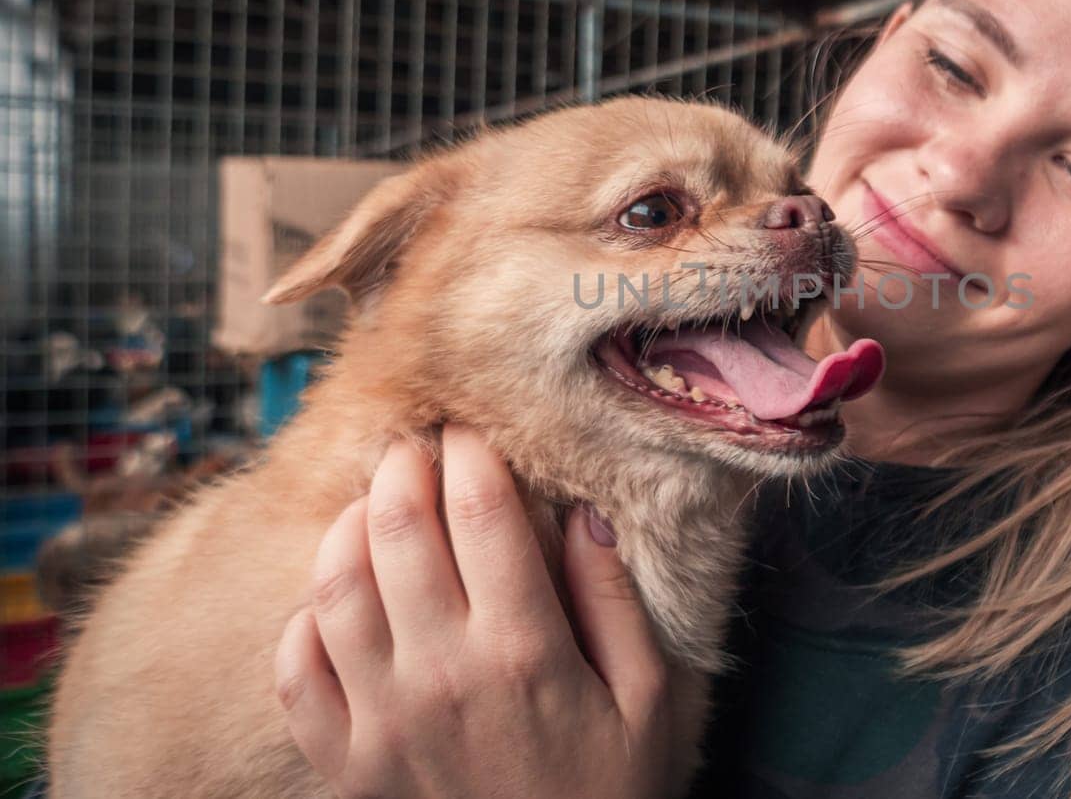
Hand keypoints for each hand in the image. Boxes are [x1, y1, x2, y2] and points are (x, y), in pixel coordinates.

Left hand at [274, 424, 672, 798]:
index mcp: (525, 649)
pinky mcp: (348, 763)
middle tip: (416, 448)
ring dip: (349, 525)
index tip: (471, 431)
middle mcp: (443, 674)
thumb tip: (585, 515)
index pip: (481, 511)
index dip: (471, 453)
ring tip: (375, 505)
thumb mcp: (650, 699)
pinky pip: (296, 670)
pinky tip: (337, 598)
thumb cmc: (611, 791)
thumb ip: (614, 601)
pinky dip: (305, 618)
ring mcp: (384, 720)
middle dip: (403, 467)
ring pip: (336, 586)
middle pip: (398, 529)